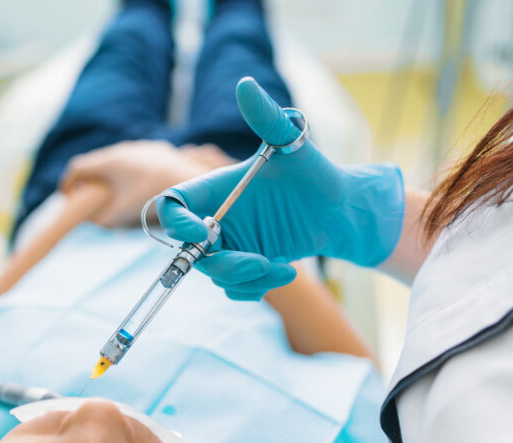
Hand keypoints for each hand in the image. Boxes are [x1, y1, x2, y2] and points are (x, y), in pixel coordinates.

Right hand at [59, 140, 234, 227]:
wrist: (187, 180)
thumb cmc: (153, 196)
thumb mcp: (122, 213)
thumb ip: (102, 219)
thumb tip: (91, 221)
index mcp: (108, 162)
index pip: (77, 167)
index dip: (68, 183)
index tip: (67, 197)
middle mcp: (122, 150)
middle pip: (95, 162)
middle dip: (88, 180)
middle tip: (86, 197)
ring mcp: (140, 148)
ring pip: (116, 159)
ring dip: (109, 174)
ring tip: (111, 192)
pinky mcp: (156, 150)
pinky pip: (134, 159)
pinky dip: (127, 171)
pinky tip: (136, 185)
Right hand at [156, 77, 405, 300]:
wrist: (340, 209)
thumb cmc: (314, 173)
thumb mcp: (292, 145)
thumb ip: (266, 118)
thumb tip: (246, 84)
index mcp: (215, 189)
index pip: (173, 207)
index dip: (177, 223)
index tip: (202, 234)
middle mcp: (216, 218)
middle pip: (191, 250)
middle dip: (223, 262)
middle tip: (259, 262)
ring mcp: (230, 244)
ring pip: (215, 273)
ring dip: (246, 277)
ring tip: (283, 267)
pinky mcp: (245, 265)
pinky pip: (233, 287)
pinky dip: (254, 288)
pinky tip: (284, 273)